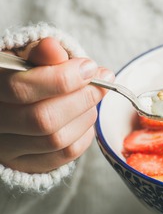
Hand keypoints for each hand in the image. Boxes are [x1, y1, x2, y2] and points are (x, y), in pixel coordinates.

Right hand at [0, 37, 113, 172]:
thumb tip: (54, 48)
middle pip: (43, 119)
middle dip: (82, 99)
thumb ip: (41, 54)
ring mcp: (7, 149)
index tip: (90, 67)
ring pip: (56, 139)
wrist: (13, 108)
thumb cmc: (24, 78)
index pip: (22, 89)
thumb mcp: (28, 59)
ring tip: (92, 99)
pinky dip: (84, 135)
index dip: (62, 79)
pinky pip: (65, 155)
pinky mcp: (27, 164)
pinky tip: (85, 118)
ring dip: (85, 116)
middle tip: (101, 83)